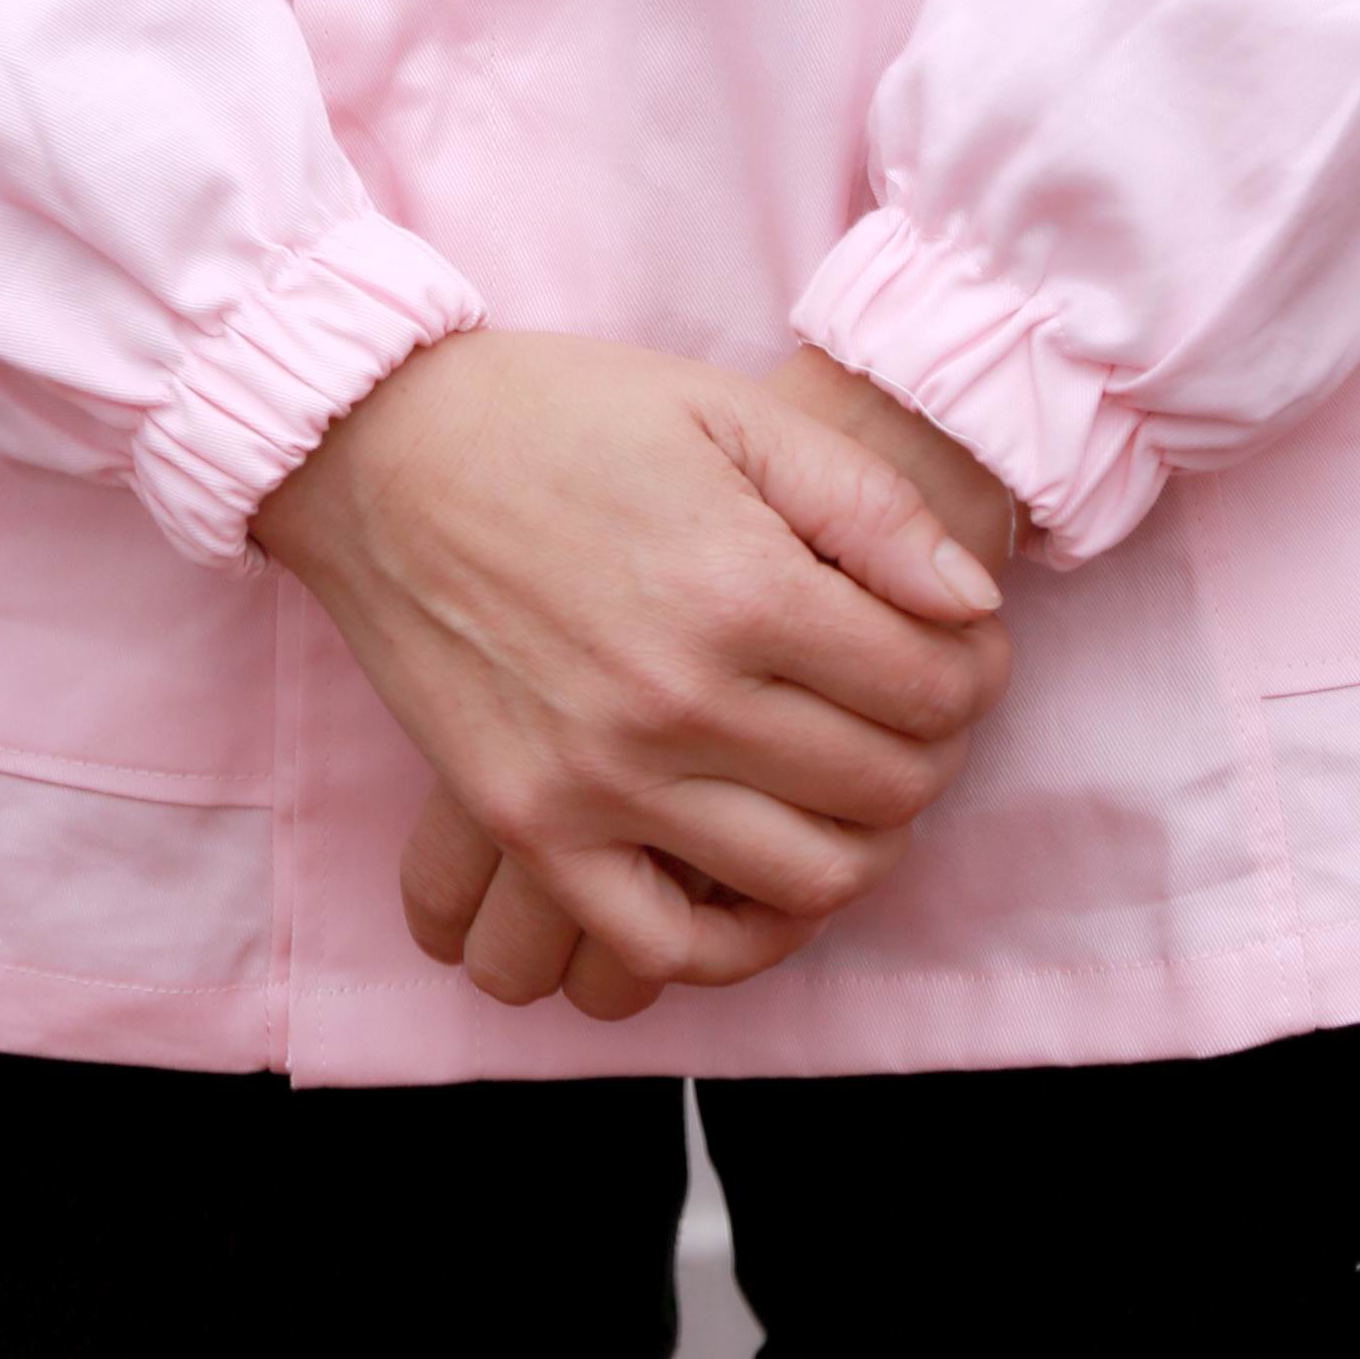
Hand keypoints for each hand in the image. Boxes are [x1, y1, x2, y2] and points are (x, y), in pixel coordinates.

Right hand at [251, 330, 1008, 1015]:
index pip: (930, 686)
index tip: (965, 653)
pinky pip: (662, 946)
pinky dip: (739, 941)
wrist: (382, 450)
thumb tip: (973, 606)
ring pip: (801, 880)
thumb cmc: (564, 414)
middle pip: (883, 788)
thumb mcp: (729, 412)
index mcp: (742, 588)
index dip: (976, 675)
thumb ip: (866, 508)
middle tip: (921, 717)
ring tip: (857, 793)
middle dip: (934, 754)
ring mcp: (599, 779)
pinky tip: (765, 890)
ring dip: (863, 848)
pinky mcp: (530, 825)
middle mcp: (680, 700)